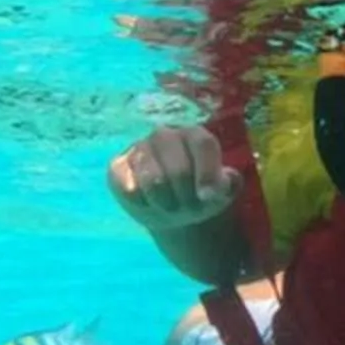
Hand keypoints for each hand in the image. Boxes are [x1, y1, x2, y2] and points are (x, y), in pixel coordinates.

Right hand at [108, 124, 236, 237]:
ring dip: (165, 203)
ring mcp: (139, 148)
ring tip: (170, 206)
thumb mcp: (222, 191)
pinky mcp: (117, 167)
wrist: (173, 209)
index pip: (203, 144)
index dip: (207, 173)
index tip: (208, 198)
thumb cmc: (200, 195)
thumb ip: (227, 185)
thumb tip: (217, 187)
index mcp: (194, 135)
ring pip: (152, 182)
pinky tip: (147, 203)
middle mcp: (165, 134)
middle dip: (186, 198)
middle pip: (178, 170)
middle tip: (189, 209)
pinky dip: (140, 204)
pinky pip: (128, 190)